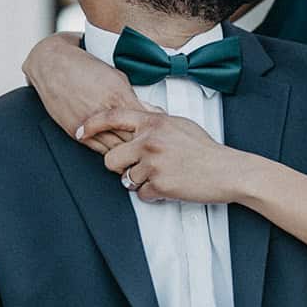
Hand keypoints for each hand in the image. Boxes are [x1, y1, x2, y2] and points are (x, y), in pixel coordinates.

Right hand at [21, 32, 150, 149]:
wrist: (52, 64)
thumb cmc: (85, 66)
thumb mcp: (117, 77)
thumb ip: (134, 98)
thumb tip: (151, 112)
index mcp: (118, 96)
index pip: (144, 123)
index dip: (155, 131)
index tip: (162, 134)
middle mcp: (103, 112)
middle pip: (132, 140)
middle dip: (144, 145)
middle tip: (153, 149)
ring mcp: (88, 124)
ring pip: (115, 150)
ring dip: (128, 154)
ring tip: (139, 157)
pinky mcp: (75, 131)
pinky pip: (97, 150)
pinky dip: (110, 153)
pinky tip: (119, 154)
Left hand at [92, 108, 252, 203]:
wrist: (226, 170)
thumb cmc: (204, 149)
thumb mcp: (179, 124)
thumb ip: (155, 119)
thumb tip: (139, 112)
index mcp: (154, 122)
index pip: (112, 117)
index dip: (91, 124)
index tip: (80, 132)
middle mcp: (150, 140)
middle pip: (111, 158)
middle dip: (119, 167)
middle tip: (136, 168)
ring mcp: (154, 163)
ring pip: (126, 179)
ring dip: (140, 182)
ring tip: (162, 176)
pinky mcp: (160, 185)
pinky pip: (142, 194)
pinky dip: (154, 194)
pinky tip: (171, 185)